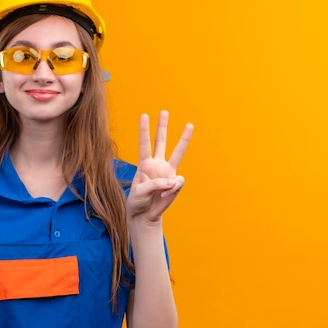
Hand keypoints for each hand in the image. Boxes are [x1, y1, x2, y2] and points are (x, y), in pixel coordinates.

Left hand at [127, 110, 193, 224]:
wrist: (145, 215)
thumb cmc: (138, 202)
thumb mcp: (140, 192)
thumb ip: (156, 184)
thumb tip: (174, 181)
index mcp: (144, 165)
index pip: (144, 145)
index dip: (144, 130)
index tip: (144, 115)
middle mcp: (156, 165)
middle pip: (160, 142)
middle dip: (162, 127)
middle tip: (164, 111)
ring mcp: (167, 172)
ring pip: (177, 152)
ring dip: (183, 139)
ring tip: (189, 124)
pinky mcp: (175, 183)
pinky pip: (178, 182)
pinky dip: (172, 190)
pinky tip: (165, 196)